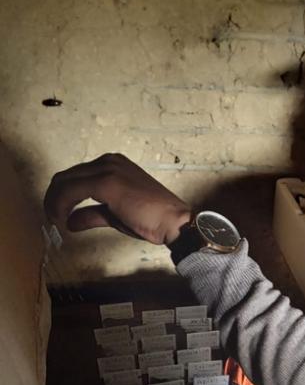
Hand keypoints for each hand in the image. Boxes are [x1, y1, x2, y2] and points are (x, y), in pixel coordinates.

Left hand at [44, 153, 191, 244]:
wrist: (173, 221)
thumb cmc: (151, 218)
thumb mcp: (115, 214)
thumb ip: (92, 214)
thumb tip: (71, 222)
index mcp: (113, 164)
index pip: (75, 176)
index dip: (60, 195)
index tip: (57, 213)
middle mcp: (108, 162)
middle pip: (65, 176)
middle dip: (53, 198)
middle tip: (52, 218)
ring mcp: (107, 170)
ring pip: (65, 182)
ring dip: (54, 202)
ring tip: (55, 219)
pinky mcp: (107, 183)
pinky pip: (72, 191)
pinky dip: (61, 205)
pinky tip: (62, 219)